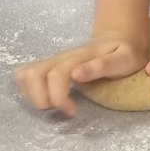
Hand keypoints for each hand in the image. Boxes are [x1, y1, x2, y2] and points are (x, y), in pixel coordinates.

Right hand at [16, 33, 149, 116]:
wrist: (120, 38)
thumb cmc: (124, 53)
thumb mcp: (124, 59)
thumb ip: (102, 66)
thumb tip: (76, 75)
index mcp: (80, 56)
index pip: (57, 74)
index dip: (59, 97)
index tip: (74, 111)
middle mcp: (62, 57)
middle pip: (32, 74)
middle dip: (41, 99)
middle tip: (62, 109)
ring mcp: (53, 60)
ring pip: (25, 74)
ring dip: (32, 96)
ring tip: (53, 105)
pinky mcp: (49, 65)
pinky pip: (26, 76)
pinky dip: (29, 92)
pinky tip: (48, 98)